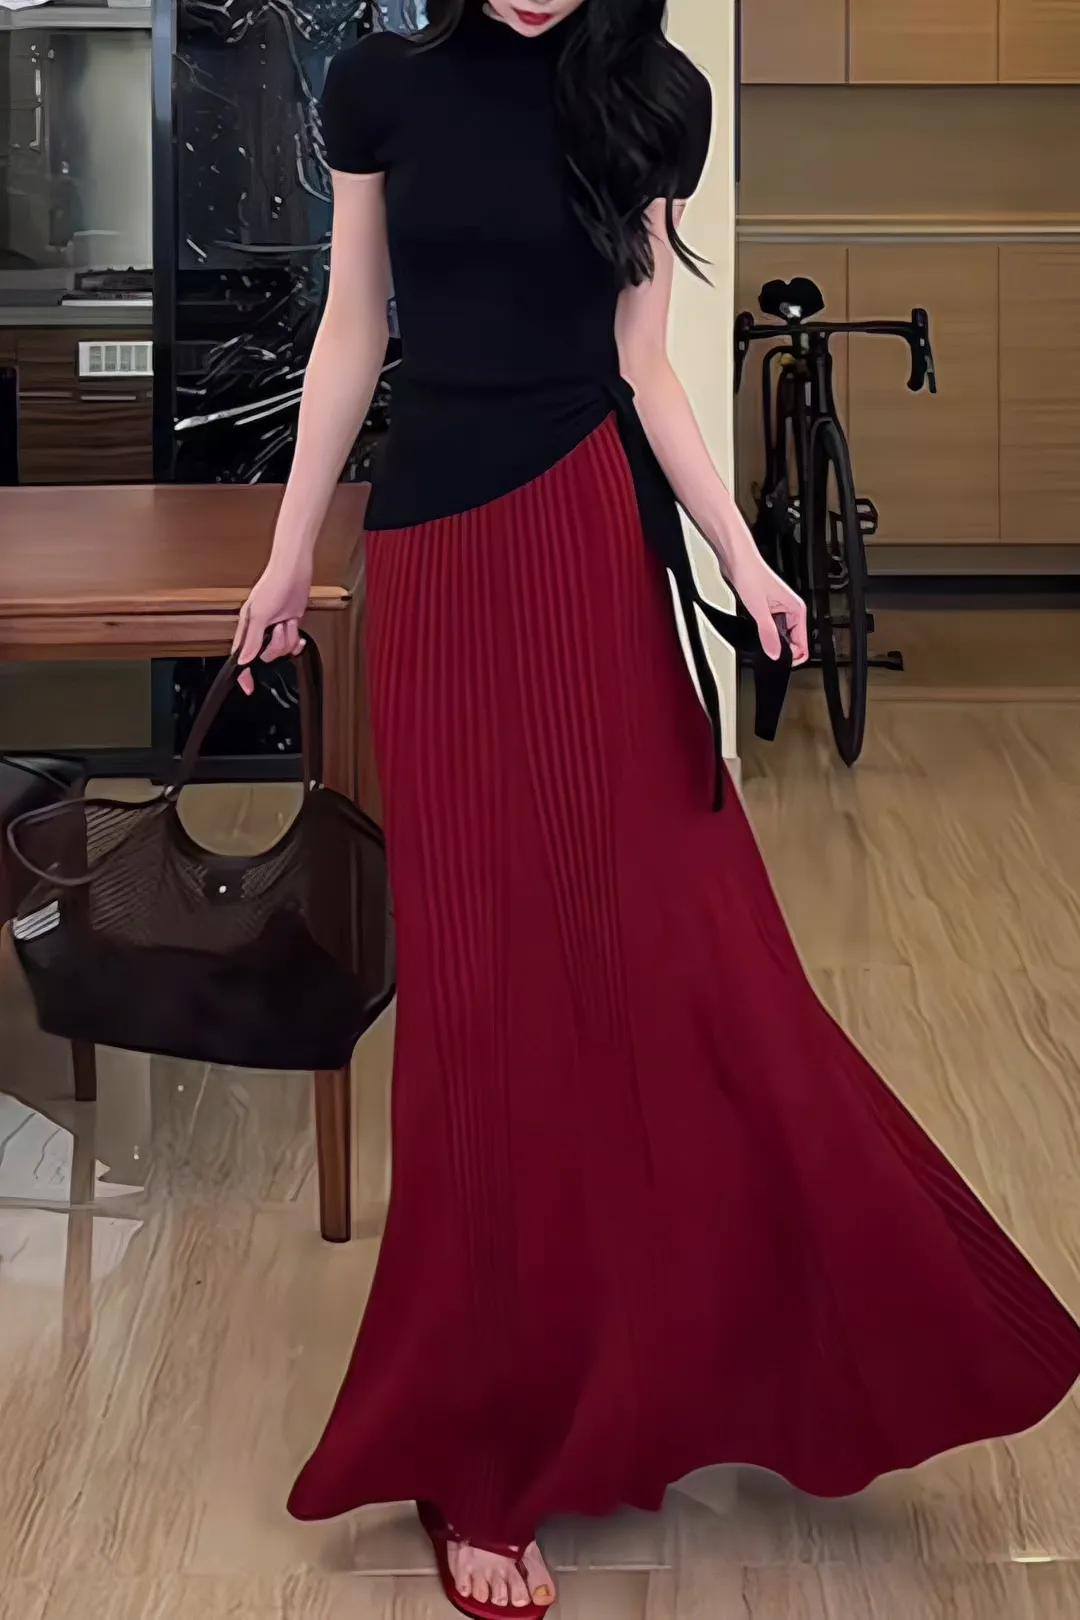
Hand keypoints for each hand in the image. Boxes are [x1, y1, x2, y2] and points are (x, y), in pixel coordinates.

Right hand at [231, 557, 311, 695]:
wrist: (295, 572)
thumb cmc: (273, 585)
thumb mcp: (260, 614)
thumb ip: (251, 639)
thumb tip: (244, 659)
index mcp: (247, 626)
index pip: (242, 655)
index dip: (244, 673)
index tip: (247, 687)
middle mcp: (259, 629)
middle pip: (265, 655)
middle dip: (276, 645)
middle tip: (278, 628)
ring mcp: (275, 628)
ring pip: (282, 649)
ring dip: (287, 637)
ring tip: (287, 621)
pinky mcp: (289, 624)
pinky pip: (293, 643)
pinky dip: (296, 638)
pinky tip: (295, 625)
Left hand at [727, 549, 808, 666]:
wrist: (737, 560)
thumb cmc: (751, 575)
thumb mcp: (758, 609)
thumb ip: (768, 634)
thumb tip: (775, 654)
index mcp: (796, 609)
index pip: (803, 644)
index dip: (792, 656)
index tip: (779, 661)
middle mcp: (791, 610)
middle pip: (793, 642)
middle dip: (782, 650)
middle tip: (767, 652)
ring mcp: (780, 610)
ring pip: (782, 637)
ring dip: (772, 642)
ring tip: (760, 639)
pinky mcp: (769, 610)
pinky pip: (772, 629)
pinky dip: (765, 634)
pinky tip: (756, 631)